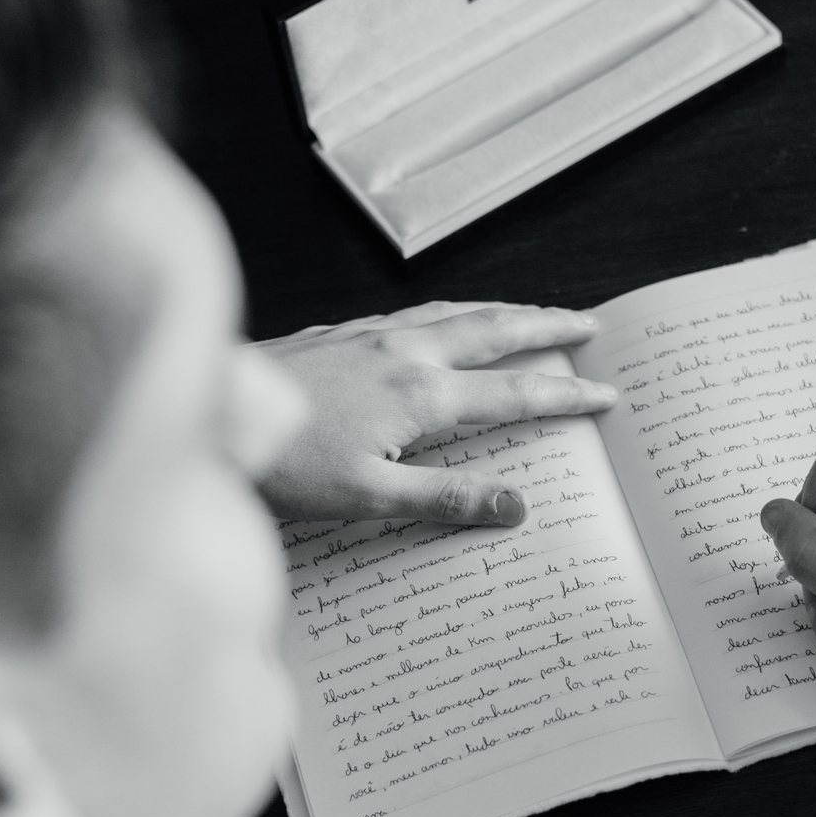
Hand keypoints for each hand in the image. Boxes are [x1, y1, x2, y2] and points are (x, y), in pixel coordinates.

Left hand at [254, 301, 615, 527]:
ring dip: (504, 311)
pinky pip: (418, 313)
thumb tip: (516, 505)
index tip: (606, 394)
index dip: (565, 394)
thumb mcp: (368, 496)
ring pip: (456, 313)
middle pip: (495, 330)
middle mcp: (403, 352)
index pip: (514, 391)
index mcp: (420, 393)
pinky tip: (446, 319)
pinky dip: (454, 311)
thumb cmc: (282, 461)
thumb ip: (446, 499)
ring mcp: (370, 336)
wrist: (209, 413)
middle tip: (591, 324)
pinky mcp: (341, 333)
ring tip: (535, 313)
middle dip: (548, 325)